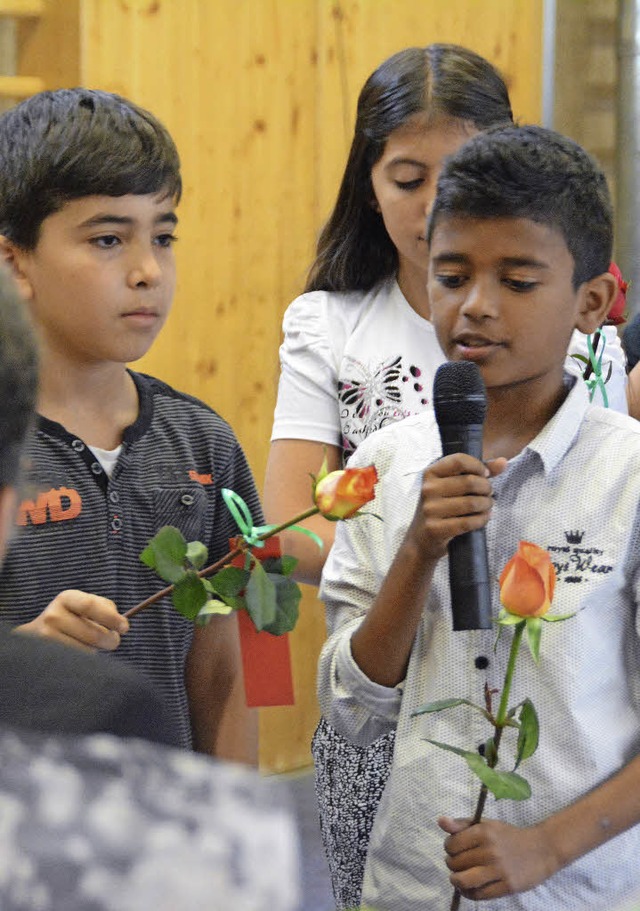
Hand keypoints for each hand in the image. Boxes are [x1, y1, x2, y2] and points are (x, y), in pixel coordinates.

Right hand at [17, 589, 128, 651]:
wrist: (35, 636)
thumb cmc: (70, 618)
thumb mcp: (83, 605)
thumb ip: (104, 608)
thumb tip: (121, 624)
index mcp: (66, 598)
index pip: (90, 606)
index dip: (111, 617)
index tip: (125, 628)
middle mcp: (53, 616)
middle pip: (92, 633)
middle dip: (110, 640)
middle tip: (114, 641)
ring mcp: (46, 638)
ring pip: (87, 651)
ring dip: (96, 651)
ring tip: (89, 645)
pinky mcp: (47, 657)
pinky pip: (77, 662)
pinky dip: (85, 660)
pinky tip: (78, 654)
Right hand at [405, 454, 506, 560]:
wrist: (421, 540)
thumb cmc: (441, 508)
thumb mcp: (452, 486)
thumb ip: (477, 472)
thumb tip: (503, 462)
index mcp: (430, 473)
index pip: (459, 460)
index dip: (478, 466)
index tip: (485, 475)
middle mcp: (428, 489)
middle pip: (470, 482)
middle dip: (486, 488)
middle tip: (489, 494)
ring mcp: (430, 509)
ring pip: (471, 503)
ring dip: (486, 505)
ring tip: (487, 506)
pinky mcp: (435, 528)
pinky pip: (468, 522)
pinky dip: (481, 520)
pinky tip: (483, 518)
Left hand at [439, 815, 556, 899]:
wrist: (541, 849)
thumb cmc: (508, 836)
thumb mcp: (486, 824)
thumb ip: (461, 824)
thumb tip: (440, 821)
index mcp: (483, 832)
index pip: (452, 844)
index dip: (449, 848)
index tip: (455, 849)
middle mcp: (490, 851)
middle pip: (456, 863)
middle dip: (453, 864)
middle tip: (459, 863)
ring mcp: (499, 870)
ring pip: (464, 881)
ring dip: (456, 880)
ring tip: (458, 878)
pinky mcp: (507, 886)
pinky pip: (479, 894)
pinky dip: (469, 893)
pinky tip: (470, 887)